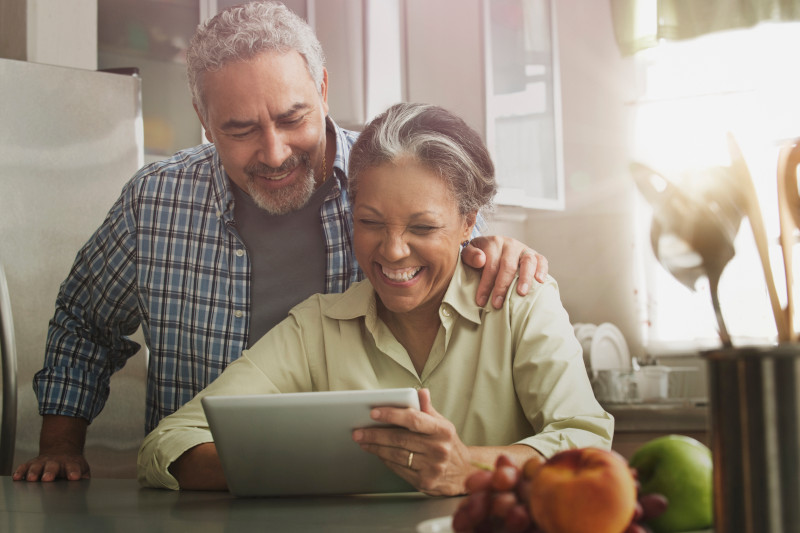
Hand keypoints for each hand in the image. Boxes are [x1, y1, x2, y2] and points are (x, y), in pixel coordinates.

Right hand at [12, 415, 89, 481]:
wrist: (62, 450)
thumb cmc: (72, 465)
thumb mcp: (82, 469)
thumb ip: (84, 477)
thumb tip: (86, 485)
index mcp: (71, 464)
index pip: (74, 467)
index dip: (74, 472)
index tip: (74, 477)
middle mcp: (56, 462)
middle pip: (53, 466)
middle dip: (50, 472)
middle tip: (48, 478)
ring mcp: (43, 462)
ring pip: (37, 466)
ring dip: (34, 472)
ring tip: (32, 479)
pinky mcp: (31, 464)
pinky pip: (25, 467)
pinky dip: (20, 472)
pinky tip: (17, 477)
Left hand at [352, 388, 472, 495]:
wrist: (463, 473)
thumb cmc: (448, 444)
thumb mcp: (443, 424)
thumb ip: (428, 409)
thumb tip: (420, 392)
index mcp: (442, 430)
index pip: (414, 419)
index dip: (392, 415)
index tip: (374, 412)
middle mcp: (439, 449)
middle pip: (400, 439)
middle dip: (375, 434)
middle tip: (358, 431)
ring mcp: (432, 467)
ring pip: (396, 455)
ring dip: (376, 448)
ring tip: (363, 442)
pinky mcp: (425, 482)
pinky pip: (398, 469)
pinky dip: (385, 460)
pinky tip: (378, 453)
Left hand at [461, 236, 547, 308]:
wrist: (492, 248)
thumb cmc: (479, 257)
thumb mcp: (468, 254)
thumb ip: (470, 256)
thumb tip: (481, 260)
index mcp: (493, 243)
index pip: (490, 265)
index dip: (485, 284)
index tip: (481, 301)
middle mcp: (510, 244)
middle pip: (508, 265)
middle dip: (502, 286)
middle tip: (497, 304)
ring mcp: (523, 249)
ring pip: (527, 261)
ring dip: (525, 278)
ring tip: (521, 293)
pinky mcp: (534, 255)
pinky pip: (541, 260)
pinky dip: (542, 270)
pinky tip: (540, 281)